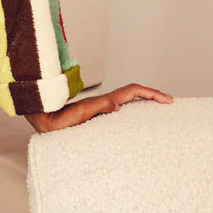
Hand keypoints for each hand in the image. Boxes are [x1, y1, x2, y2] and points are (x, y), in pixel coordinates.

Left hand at [26, 82, 173, 131]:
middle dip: (153, 95)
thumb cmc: (56, 121)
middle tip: (170, 102)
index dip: (151, 93)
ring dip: (145, 100)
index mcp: (103, 102)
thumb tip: (116, 104)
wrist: (42, 118)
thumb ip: (95, 109)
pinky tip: (136, 117)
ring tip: (159, 108)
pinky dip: (133, 107)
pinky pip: (121, 107)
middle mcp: (104, 102)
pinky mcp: (96, 113)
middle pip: (134, 92)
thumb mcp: (76, 116)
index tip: (167, 100)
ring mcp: (101, 106)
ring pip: (128, 98)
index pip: (133, 92)